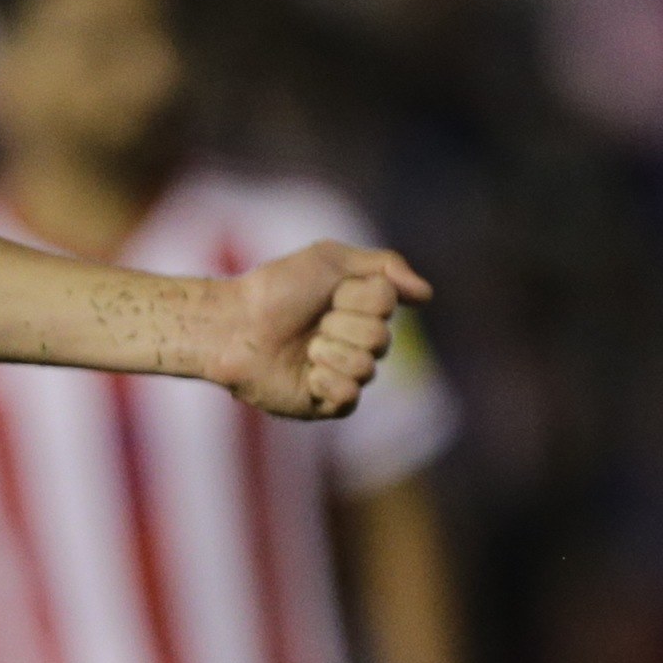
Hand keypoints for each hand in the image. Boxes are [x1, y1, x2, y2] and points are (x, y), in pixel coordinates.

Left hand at [220, 239, 430, 420]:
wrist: (234, 325)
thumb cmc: (277, 288)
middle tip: (311, 323)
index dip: (356, 296)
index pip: (388, 304)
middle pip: (381, 337)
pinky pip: (349, 397)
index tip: (328, 293)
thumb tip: (428, 295)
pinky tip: (306, 373)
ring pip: (367, 366)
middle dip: (341, 324)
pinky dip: (327, 380)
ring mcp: (342, 374)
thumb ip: (386, 265)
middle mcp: (358, 342)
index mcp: (364, 309)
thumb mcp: (331, 259)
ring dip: (330, 351)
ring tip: (304, 349)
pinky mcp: (324, 403)